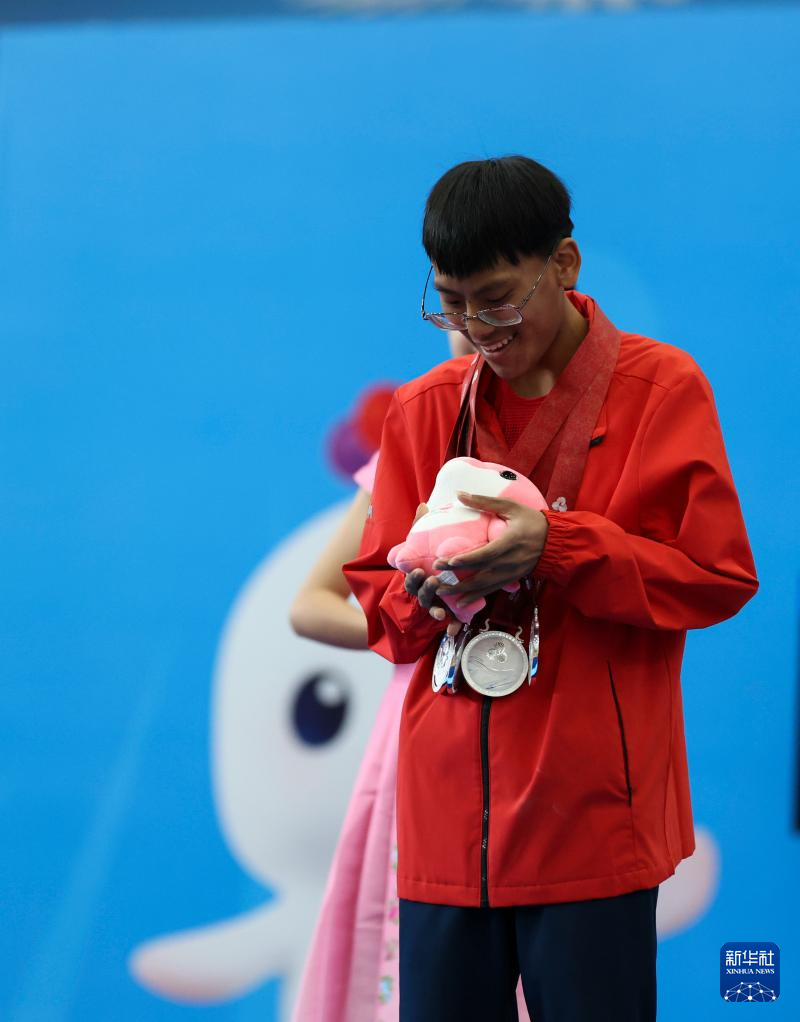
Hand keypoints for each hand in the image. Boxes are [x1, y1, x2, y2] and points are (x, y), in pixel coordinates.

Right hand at [404, 502, 460, 634]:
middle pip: (419, 593)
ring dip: (434, 607)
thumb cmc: (434, 553)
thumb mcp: (428, 539)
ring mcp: (435, 600)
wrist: (451, 567)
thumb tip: (423, 506)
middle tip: (432, 581)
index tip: (417, 571)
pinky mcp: (449, 608)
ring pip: (430, 606)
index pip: (410, 577)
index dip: (412, 577)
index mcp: (417, 573)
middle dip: (424, 590)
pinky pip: (449, 620)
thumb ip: (423, 525)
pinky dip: (450, 625)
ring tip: (441, 606)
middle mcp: (423, 589)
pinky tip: (453, 628)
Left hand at [431, 491, 548, 610]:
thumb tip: (459, 494)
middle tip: (435, 581)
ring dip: (462, 592)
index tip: (446, 562)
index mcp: (509, 543)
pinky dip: (476, 597)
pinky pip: (491, 590)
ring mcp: (510, 573)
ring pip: (484, 587)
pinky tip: (461, 602)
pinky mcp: (511, 579)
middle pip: (479, 575)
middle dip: (456, 580)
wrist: (556, 541)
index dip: (465, 560)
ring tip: (442, 594)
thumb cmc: (532, 520)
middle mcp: (508, 562)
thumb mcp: (510, 506)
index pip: (484, 554)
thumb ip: (484, 502)